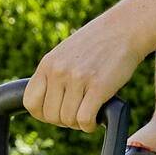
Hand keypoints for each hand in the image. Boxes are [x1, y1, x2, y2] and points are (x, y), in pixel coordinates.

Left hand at [23, 9, 148, 132]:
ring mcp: (78, 78)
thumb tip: (48, 104)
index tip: (57, 113)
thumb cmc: (98, 44)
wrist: (124, 29)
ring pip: (68, 120)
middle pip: (50, 115)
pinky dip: (90, 125)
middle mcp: (59, 71)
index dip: (42, 114)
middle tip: (78, 113)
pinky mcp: (98, 86)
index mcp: (48, 64)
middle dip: (64, 121)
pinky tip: (97, 119)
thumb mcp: (66, 54)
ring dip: (79, 123)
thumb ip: (55, 74)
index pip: (30, 102)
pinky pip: (85, 119)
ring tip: (90, 113)